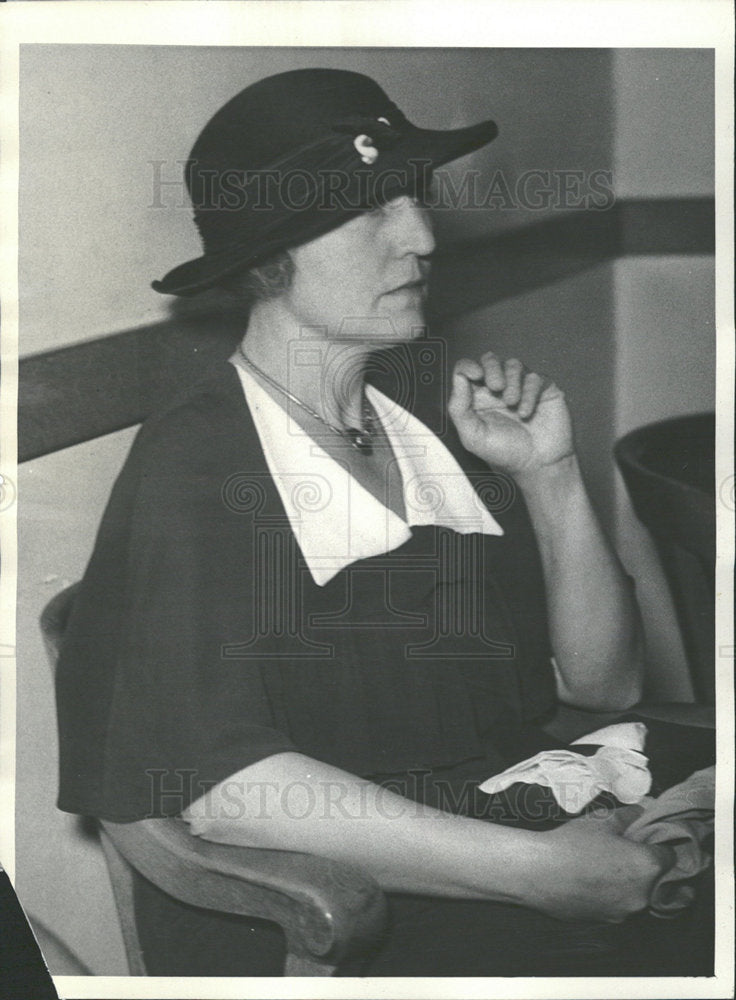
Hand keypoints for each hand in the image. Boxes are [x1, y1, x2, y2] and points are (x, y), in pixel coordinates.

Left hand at [448, 353, 573, 477]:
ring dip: (512, 382)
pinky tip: (526, 413)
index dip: (468, 366)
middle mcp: (498, 389)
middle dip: (492, 368)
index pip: (466, 370)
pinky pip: (535, 378)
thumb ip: (459, 408)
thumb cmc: (504, 453)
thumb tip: (459, 377)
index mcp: (477, 398)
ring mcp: (521, 387)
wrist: (537, 465)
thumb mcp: (472, 436)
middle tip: (496, 387)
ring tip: (512, 403)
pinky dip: (529, 393)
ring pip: (513, 364)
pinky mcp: (542, 389)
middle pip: (490, 359)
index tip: (476, 375)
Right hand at [529, 817, 673, 923]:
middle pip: (657, 879)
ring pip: (638, 895)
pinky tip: (592, 881)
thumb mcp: (602, 819)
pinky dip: (612, 895)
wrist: (539, 873)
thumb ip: (628, 815)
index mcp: (647, 866)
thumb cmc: (572, 843)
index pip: (670, 856)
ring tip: (605, 867)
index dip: (658, 845)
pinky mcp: (607, 921)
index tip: (645, 839)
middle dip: (645, 866)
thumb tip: (640, 813)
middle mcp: (643, 894)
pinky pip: (619, 906)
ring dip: (629, 883)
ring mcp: (625, 912)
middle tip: (623, 851)